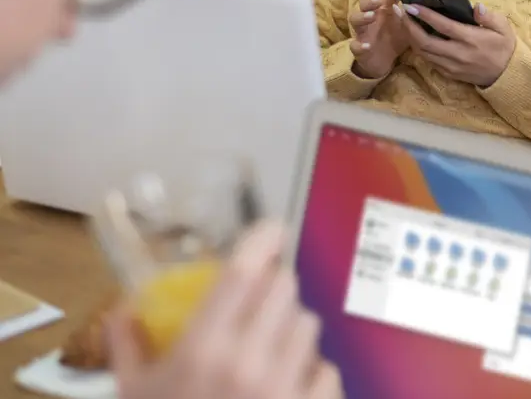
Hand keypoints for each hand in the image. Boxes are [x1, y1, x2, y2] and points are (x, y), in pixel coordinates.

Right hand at [107, 221, 341, 398]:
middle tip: (256, 308)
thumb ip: (128, 347)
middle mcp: (249, 364)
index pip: (245, 271)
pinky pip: (326, 370)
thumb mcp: (134, 395)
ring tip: (266, 357)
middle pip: (285, 289)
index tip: (270, 228)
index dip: (262, 239)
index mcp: (202, 352)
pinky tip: (286, 392)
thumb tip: (125, 308)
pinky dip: (310, 375)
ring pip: (309, 326)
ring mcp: (285, 390)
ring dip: (291, 333)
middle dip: (272, 291)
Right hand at [348, 0, 410, 78]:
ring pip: (354, 19)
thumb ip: (415, 16)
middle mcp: (371, 18)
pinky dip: (359, 45)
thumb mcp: (408, 27)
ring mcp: (363, 32)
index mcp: (384, 10)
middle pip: (364, 3)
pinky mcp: (359, 49)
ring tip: (372, 16)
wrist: (382, 62)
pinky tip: (367, 46)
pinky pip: (355, 46)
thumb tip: (432, 4)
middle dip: (371, 0)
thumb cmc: (395, 39)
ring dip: (362, 16)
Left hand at [401, 2, 515, 86]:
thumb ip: (489, 16)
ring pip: (423, 52)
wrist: (507, 76)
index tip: (411, 5)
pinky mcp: (449, 74)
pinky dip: (419, 48)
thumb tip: (476, 6)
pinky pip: (429, 60)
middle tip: (401, 12)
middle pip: (425, 41)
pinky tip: (415, 36)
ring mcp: (451, 66)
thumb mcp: (504, 28)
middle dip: (409, 26)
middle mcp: (458, 54)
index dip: (425, 15)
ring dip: (410, 37)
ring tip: (404, 22)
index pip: (443, 26)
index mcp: (471, 39)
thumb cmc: (504, 47)